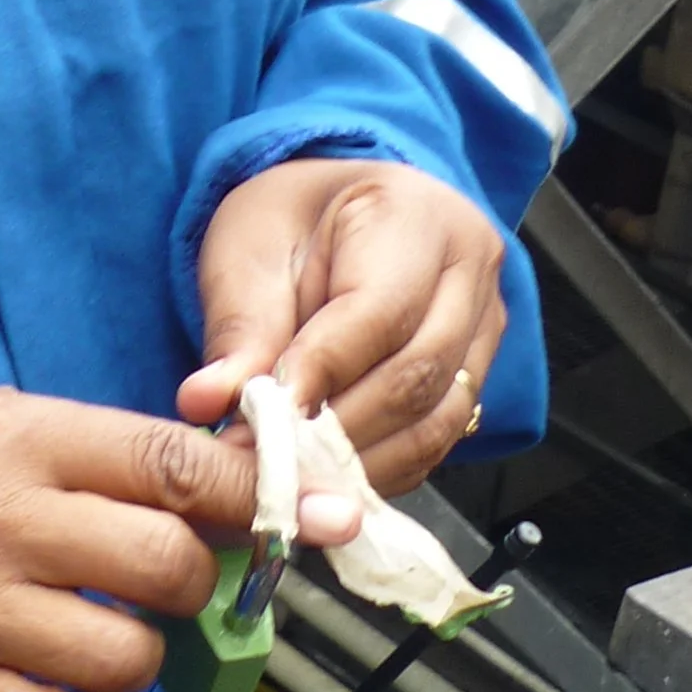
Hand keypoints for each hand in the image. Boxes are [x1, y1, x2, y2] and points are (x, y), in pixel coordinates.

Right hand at [0, 390, 359, 691]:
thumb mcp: (35, 426)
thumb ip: (143, 462)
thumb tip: (276, 499)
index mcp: (20, 439)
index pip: (171, 464)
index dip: (261, 492)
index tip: (322, 514)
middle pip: (163, 566)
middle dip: (198, 579)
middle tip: (174, 577)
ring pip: (125, 659)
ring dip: (147, 656)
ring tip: (113, 629)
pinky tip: (85, 688)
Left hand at [176, 157, 506, 494]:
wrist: (328, 216)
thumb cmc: (287, 222)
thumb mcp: (246, 254)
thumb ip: (239, 330)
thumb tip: (206, 401)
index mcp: (415, 213)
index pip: (377, 313)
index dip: (319, 374)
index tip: (261, 421)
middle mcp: (470, 267)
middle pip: (415, 375)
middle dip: (335, 432)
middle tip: (264, 463)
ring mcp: (485, 324)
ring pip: (435, 421)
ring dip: (358, 463)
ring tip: (289, 478)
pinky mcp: (477, 373)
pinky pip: (438, 440)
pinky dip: (380, 469)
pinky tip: (326, 477)